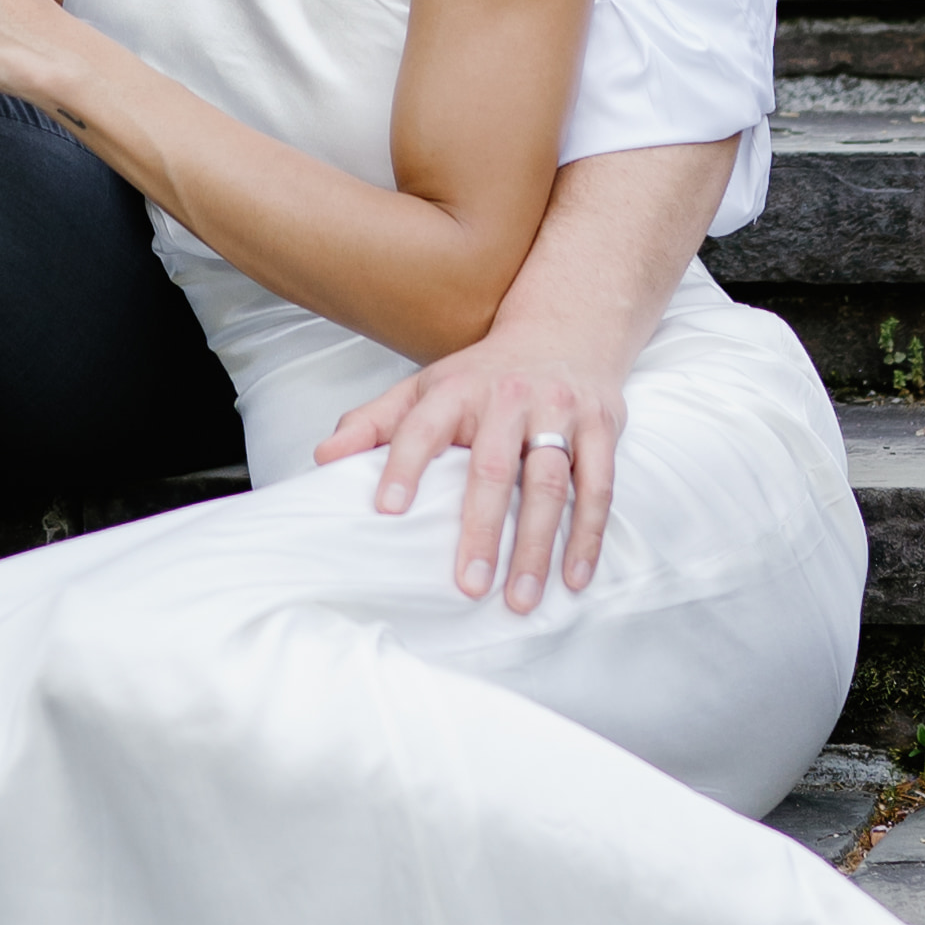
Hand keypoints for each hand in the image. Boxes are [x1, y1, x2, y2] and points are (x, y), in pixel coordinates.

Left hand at [314, 341, 622, 609]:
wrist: (565, 327)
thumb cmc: (484, 375)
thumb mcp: (425, 388)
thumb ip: (375, 423)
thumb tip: (323, 458)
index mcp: (457, 389)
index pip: (423, 427)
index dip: (403, 465)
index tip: (387, 510)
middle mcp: (508, 397)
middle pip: (493, 468)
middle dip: (481, 529)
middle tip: (469, 584)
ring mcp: (559, 411)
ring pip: (549, 483)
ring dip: (537, 545)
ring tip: (520, 598)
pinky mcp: (601, 426)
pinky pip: (598, 486)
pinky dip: (588, 534)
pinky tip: (574, 576)